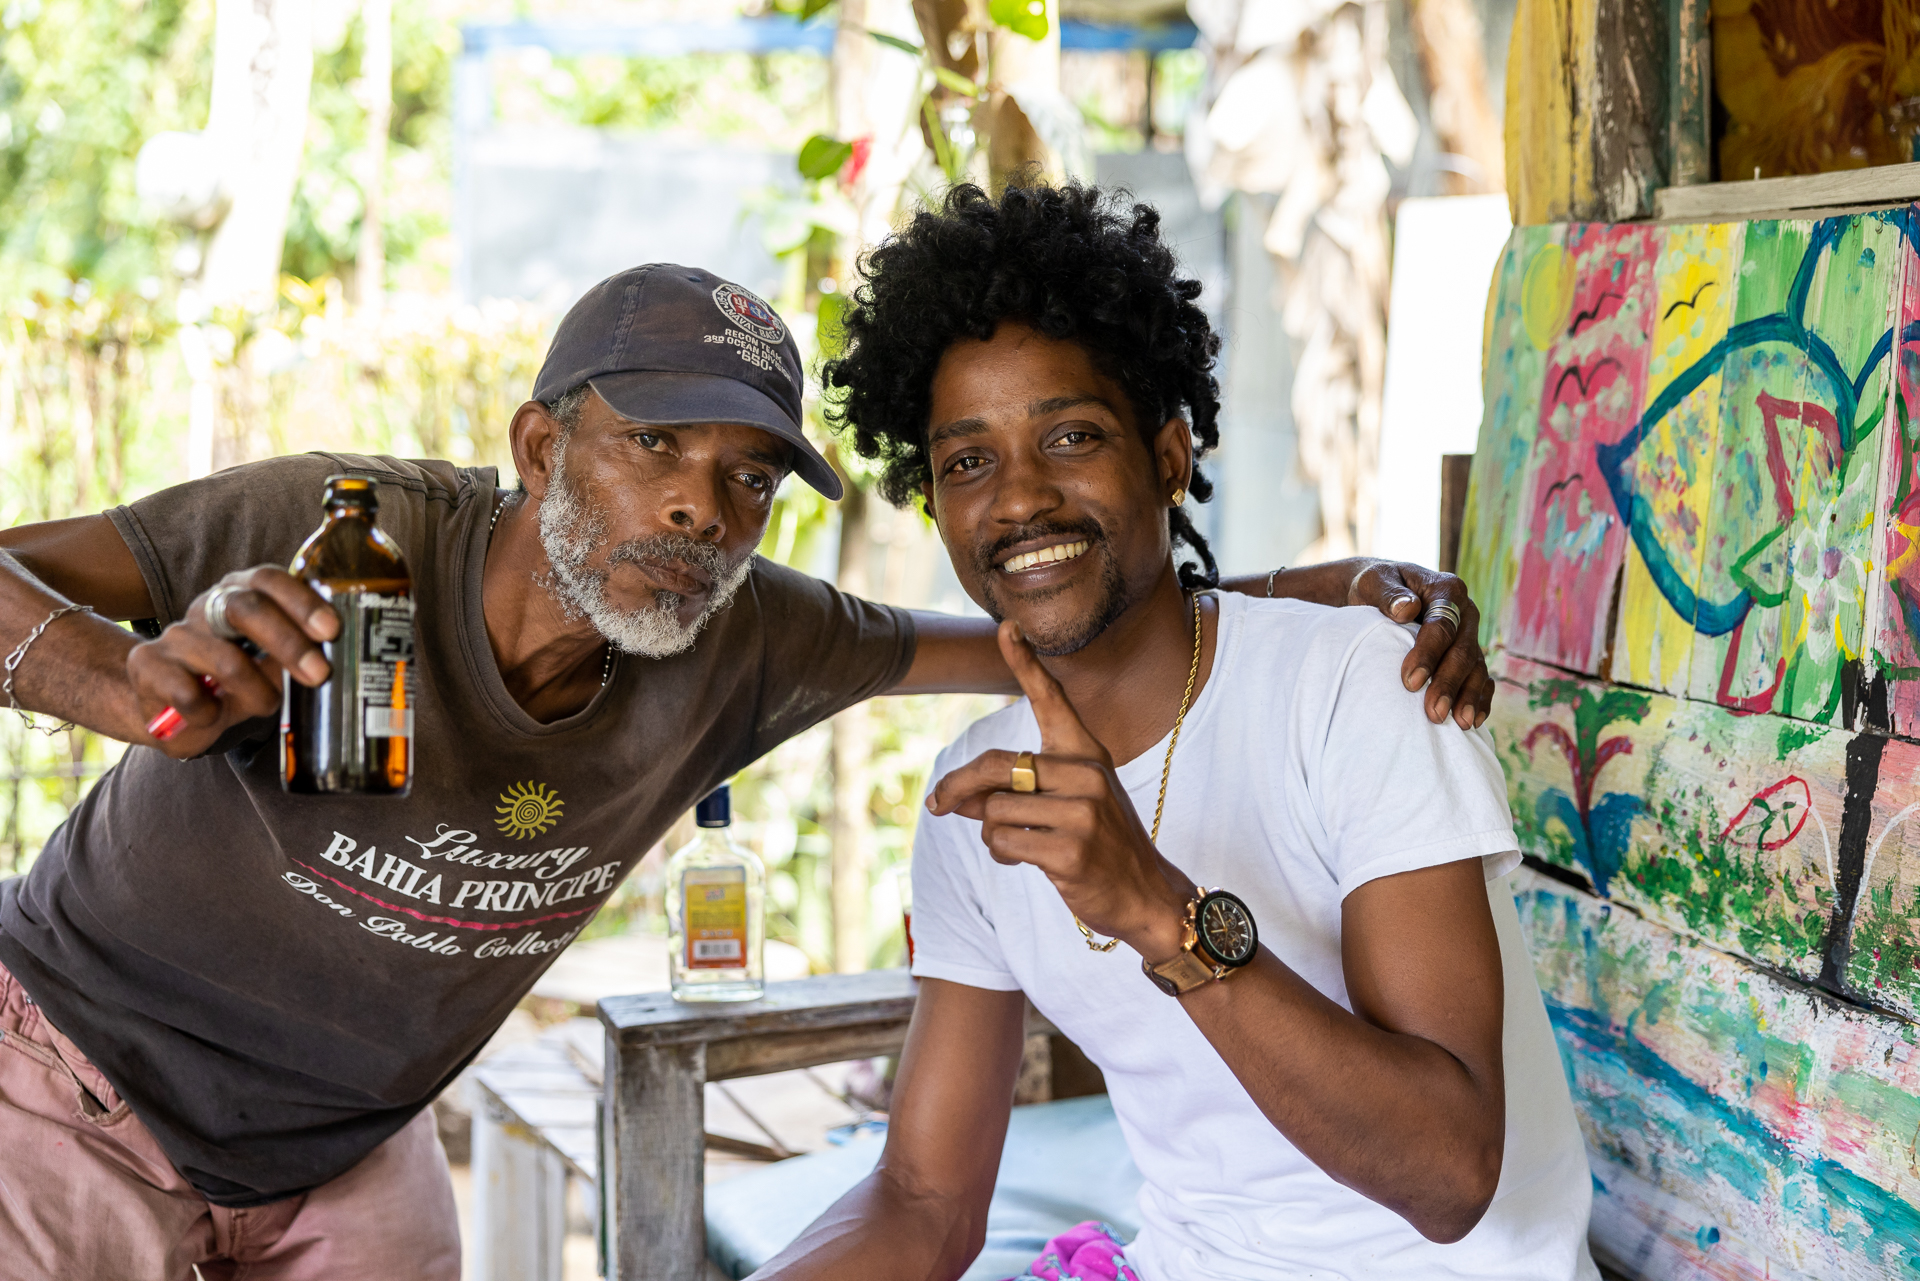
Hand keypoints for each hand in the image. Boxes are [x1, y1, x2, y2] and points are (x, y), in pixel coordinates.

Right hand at [125, 567, 338, 757]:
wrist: (167, 712)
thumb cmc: (230, 686)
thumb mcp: (268, 669)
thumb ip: (294, 657)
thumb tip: (333, 658)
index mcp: (240, 596)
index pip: (268, 580)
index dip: (301, 601)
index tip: (331, 630)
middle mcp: (207, 608)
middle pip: (246, 606)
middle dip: (288, 642)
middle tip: (318, 674)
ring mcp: (175, 635)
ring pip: (227, 660)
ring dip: (257, 693)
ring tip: (263, 706)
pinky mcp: (146, 664)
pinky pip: (189, 693)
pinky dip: (209, 713)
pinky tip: (210, 716)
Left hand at [927, 621, 1194, 959]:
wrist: (1144, 896)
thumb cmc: (1097, 846)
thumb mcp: (1063, 807)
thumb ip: (1013, 792)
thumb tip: (957, 795)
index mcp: (1087, 754)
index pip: (1053, 701)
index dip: (1026, 665)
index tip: (1006, 629)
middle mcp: (1087, 774)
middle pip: (997, 765)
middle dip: (958, 786)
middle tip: (938, 804)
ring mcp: (1083, 811)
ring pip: (994, 810)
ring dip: (990, 833)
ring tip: (1017, 844)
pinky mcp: (1071, 848)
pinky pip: (1003, 841)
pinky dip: (1001, 854)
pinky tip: (1025, 861)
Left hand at [1344, 561, 1490, 728]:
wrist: (1383, 591)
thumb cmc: (1376, 586)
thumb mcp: (1374, 581)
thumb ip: (1388, 594)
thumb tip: (1406, 609)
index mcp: (1447, 589)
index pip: (1442, 625)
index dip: (1428, 654)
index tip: (1410, 682)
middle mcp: (1465, 612)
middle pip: (1462, 651)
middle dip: (1448, 683)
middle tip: (1434, 712)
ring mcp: (1469, 634)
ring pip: (1475, 667)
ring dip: (1467, 697)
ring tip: (1458, 723)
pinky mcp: (1468, 654)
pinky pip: (1481, 678)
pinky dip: (1479, 699)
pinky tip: (1473, 721)